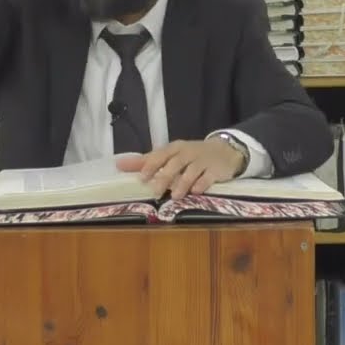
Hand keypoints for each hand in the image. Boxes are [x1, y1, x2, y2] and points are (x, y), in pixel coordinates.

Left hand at [117, 139, 244, 199]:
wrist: (225, 151)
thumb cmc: (192, 155)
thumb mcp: (170, 155)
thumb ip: (146, 162)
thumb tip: (119, 165)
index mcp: (175, 148)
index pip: (160, 155)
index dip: (151, 166)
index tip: (142, 178)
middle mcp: (188, 153)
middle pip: (175, 163)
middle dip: (165, 177)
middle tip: (155, 191)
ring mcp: (202, 161)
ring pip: (191, 171)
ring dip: (182, 183)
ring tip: (174, 196)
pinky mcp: (216, 169)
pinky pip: (208, 176)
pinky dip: (202, 184)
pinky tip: (196, 191)